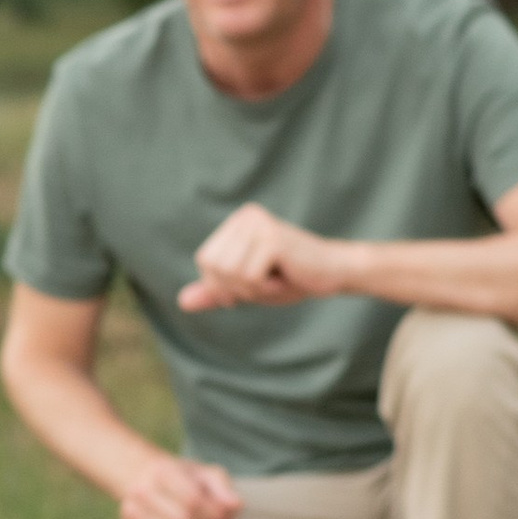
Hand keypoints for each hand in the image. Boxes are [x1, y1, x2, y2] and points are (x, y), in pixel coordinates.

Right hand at [117, 451, 241, 518]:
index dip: (213, 514)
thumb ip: (223, 489)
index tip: (223, 517)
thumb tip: (235, 506)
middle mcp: (141, 489)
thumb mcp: (206, 474)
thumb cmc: (184, 479)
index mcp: (162, 471)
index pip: (193, 501)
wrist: (145, 477)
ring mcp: (130, 510)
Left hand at [176, 201, 351, 313]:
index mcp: (236, 222)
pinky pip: (249, 278)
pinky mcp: (272, 238)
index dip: (221, 284)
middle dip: (237, 288)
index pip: (204, 260)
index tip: (250, 285)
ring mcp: (259, 225)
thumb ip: (216, 291)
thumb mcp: (247, 287)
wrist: (335, 273)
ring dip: (253, 289)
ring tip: (277, 278)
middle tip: (267, 282)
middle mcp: (245, 216)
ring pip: (229, 273)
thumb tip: (182, 301)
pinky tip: (285, 277)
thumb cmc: (292, 278)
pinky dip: (266, 288)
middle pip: (213, 267)